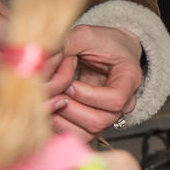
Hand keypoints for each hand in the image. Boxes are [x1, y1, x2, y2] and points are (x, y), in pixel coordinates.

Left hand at [46, 25, 142, 139]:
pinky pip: (79, 135)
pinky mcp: (95, 123)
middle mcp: (124, 102)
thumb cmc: (101, 41)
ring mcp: (110, 115)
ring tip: (53, 97)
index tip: (71, 83)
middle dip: (72, 108)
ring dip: (64, 117)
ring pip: (90, 132)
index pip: (115, 99)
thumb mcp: (84, 34)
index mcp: (130, 78)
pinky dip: (61, 125)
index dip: (89, 95)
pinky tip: (52, 107)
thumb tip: (39, 68)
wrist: (109, 50)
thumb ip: (65, 46)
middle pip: (102, 121)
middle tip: (58, 91)